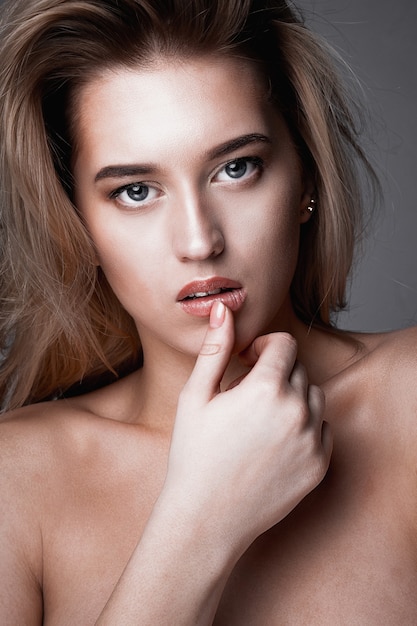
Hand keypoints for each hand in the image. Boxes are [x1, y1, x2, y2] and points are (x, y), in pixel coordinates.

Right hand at [164, 302, 331, 557]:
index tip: (246, 362)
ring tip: (261, 417)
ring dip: (292, 396)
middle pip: (298, 368)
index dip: (263, 347)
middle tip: (246, 395)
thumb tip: (222, 308)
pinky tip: (276, 440)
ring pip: (313, 396)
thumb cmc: (194, 454)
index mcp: (267, 388)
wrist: (206, 518)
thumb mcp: (196, 396)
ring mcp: (312, 440)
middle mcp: (297, 411)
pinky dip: (305, 425)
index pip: (284, 344)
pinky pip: (323, 428)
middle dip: (275, 372)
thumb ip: (216, 348)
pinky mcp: (320, 465)